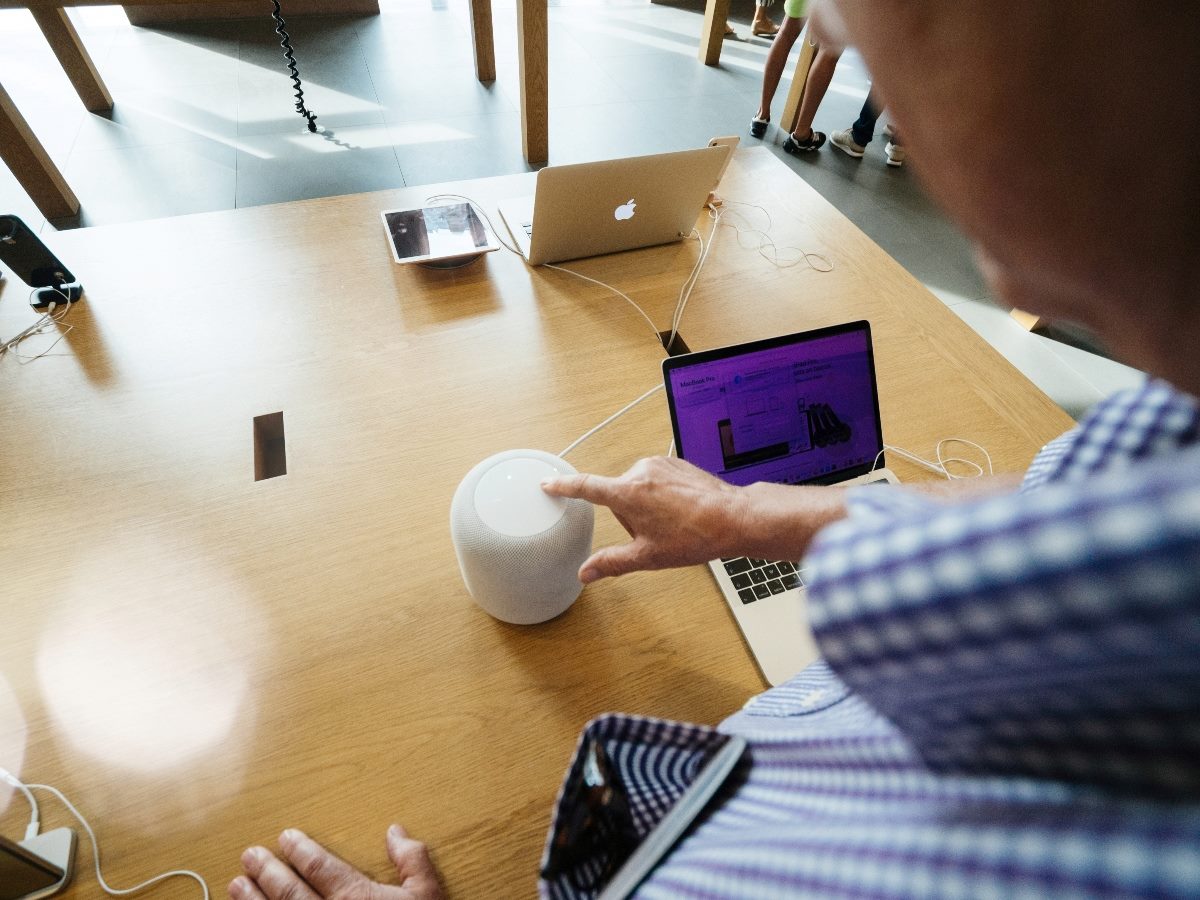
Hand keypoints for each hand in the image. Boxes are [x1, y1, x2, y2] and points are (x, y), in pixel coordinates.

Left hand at [230, 825, 443, 899]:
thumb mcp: (427, 895)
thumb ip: (412, 860)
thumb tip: (394, 832)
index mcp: (356, 899)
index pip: (320, 868)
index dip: (300, 850)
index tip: (285, 838)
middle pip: (289, 892)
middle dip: (267, 871)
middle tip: (249, 855)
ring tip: (236, 885)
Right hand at [542, 456, 748, 581]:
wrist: (733, 518)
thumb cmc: (695, 536)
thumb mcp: (648, 556)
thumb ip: (611, 562)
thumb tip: (585, 573)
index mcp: (628, 493)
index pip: (585, 487)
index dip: (563, 486)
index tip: (548, 482)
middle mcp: (640, 472)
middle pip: (618, 495)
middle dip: (629, 514)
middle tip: (656, 532)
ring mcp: (659, 464)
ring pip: (637, 487)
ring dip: (646, 504)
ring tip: (673, 521)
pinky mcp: (673, 462)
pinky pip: (655, 479)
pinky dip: (661, 494)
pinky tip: (680, 509)